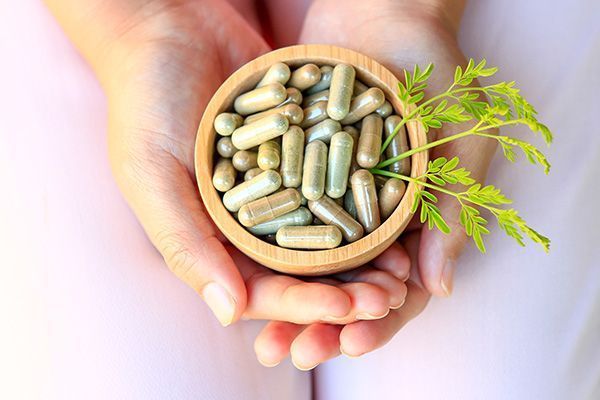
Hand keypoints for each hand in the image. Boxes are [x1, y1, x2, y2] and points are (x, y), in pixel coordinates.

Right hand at [45, 0, 405, 326]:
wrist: (170, 24)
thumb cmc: (146, 100)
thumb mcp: (152, 172)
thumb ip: (184, 241)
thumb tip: (230, 313)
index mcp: (210, 238)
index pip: (259, 288)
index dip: (302, 305)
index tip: (346, 310)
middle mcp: (247, 220)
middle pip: (301, 270)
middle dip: (343, 288)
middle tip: (387, 298)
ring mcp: (278, 186)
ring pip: (326, 233)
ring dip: (364, 254)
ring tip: (403, 265)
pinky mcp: (300, 151)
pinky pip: (336, 181)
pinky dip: (364, 198)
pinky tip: (397, 209)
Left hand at [252, 0, 496, 367]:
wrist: (383, 9)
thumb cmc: (435, 70)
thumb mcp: (459, 139)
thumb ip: (452, 212)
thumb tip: (441, 289)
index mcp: (416, 219)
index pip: (398, 288)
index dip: (377, 319)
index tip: (351, 339)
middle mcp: (371, 215)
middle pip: (347, 285)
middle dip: (323, 321)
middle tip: (296, 352)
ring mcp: (332, 194)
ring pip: (311, 263)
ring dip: (290, 300)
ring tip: (265, 336)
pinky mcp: (297, 169)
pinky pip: (282, 218)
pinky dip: (267, 251)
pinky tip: (244, 276)